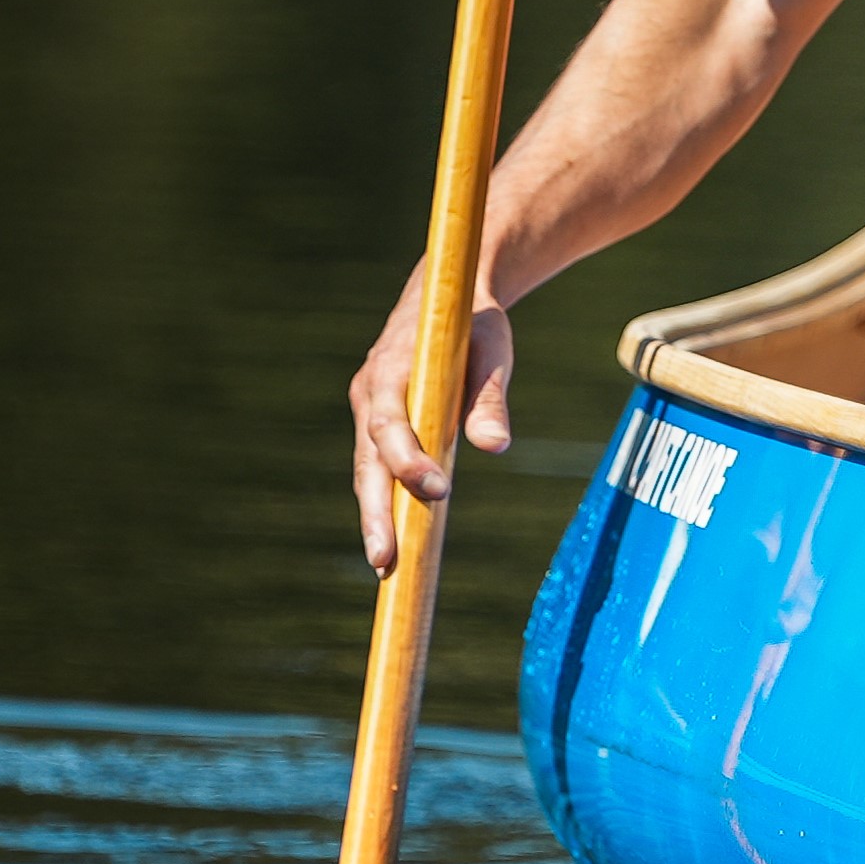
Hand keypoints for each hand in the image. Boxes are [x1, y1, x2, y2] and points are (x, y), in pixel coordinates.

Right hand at [349, 262, 516, 573]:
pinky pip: (377, 470)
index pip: (392, 424)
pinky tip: (393, 543)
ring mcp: (369, 412)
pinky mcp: (378, 425)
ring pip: (367, 472)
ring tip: (386, 567)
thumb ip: (490, 397)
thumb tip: (496, 447)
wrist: (449, 296)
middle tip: (386, 559)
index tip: (438, 490)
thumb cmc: (474, 324)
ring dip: (375, 518)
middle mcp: (370, 394)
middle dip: (376, 511)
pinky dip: (383, 504)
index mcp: (392, 369)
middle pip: (368, 461)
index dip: (409, 460)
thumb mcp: (493, 350)